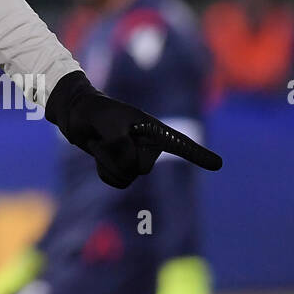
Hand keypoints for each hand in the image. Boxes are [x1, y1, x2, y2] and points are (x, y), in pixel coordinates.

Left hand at [45, 71, 221, 188]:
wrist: (75, 115)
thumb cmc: (95, 112)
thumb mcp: (109, 125)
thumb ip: (122, 145)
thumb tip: (131, 166)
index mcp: (153, 130)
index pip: (180, 144)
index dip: (199, 155)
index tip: (218, 164)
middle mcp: (149, 145)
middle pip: (141, 168)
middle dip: (118, 156)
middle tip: (106, 135)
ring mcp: (135, 157)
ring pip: (127, 177)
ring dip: (108, 162)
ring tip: (101, 142)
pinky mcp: (121, 167)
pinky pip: (116, 181)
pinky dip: (103, 169)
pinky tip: (99, 152)